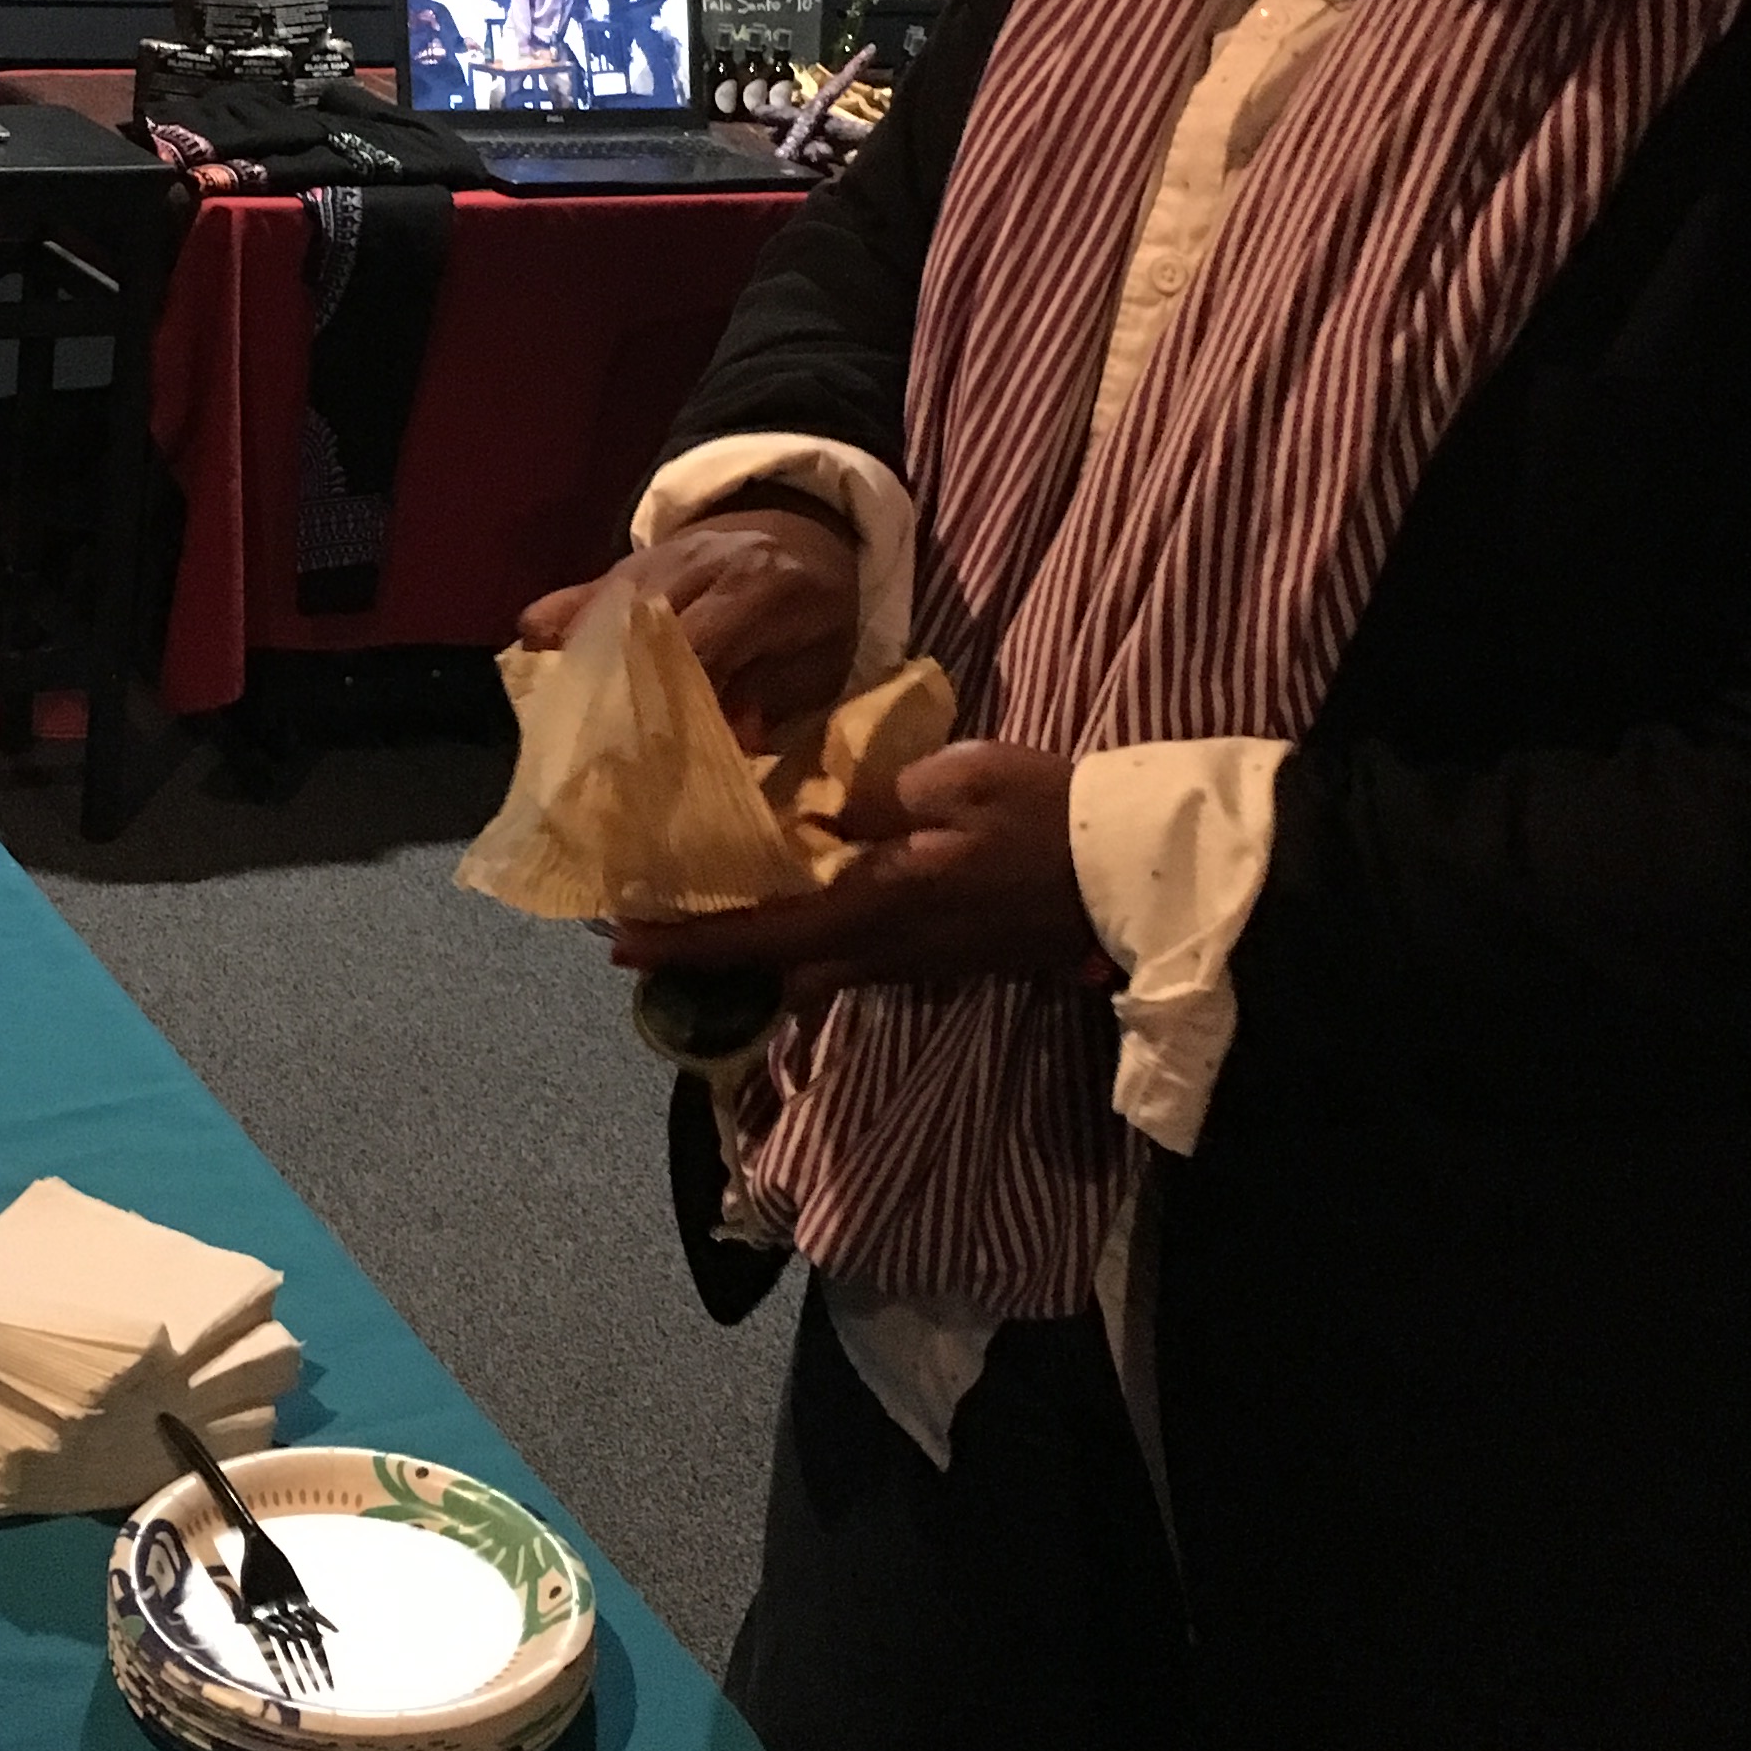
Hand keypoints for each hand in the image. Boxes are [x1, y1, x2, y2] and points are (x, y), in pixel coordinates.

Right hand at [519, 508, 860, 742]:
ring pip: (599, 615)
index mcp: (763, 585)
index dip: (678, 702)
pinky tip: (554, 676)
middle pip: (639, 629)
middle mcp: (702, 561)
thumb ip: (773, 698)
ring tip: (581, 728)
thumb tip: (731, 742)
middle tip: (613, 752)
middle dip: (624, 694)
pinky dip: (556, 638)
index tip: (664, 755)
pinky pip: (572, 598)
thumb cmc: (818, 612)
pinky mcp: (624, 562)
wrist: (807, 529)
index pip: (702, 647)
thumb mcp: (820, 661)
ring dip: (585, 674)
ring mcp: (656, 557)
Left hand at [610, 741, 1100, 1002]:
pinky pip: (852, 960)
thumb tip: (817, 816)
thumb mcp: (957, 780)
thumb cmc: (1046, 813)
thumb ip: (877, 800)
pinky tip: (793, 909)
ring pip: (812, 969)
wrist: (1129, 874)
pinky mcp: (940, 960)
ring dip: (755, 952)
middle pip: (776, 967)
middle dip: (709, 955)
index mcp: (879, 906)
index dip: (690, 939)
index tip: (621, 940)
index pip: (763, 934)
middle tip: (645, 931)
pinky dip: (805, 943)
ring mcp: (914, 963)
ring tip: (705, 919)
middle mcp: (885, 952)